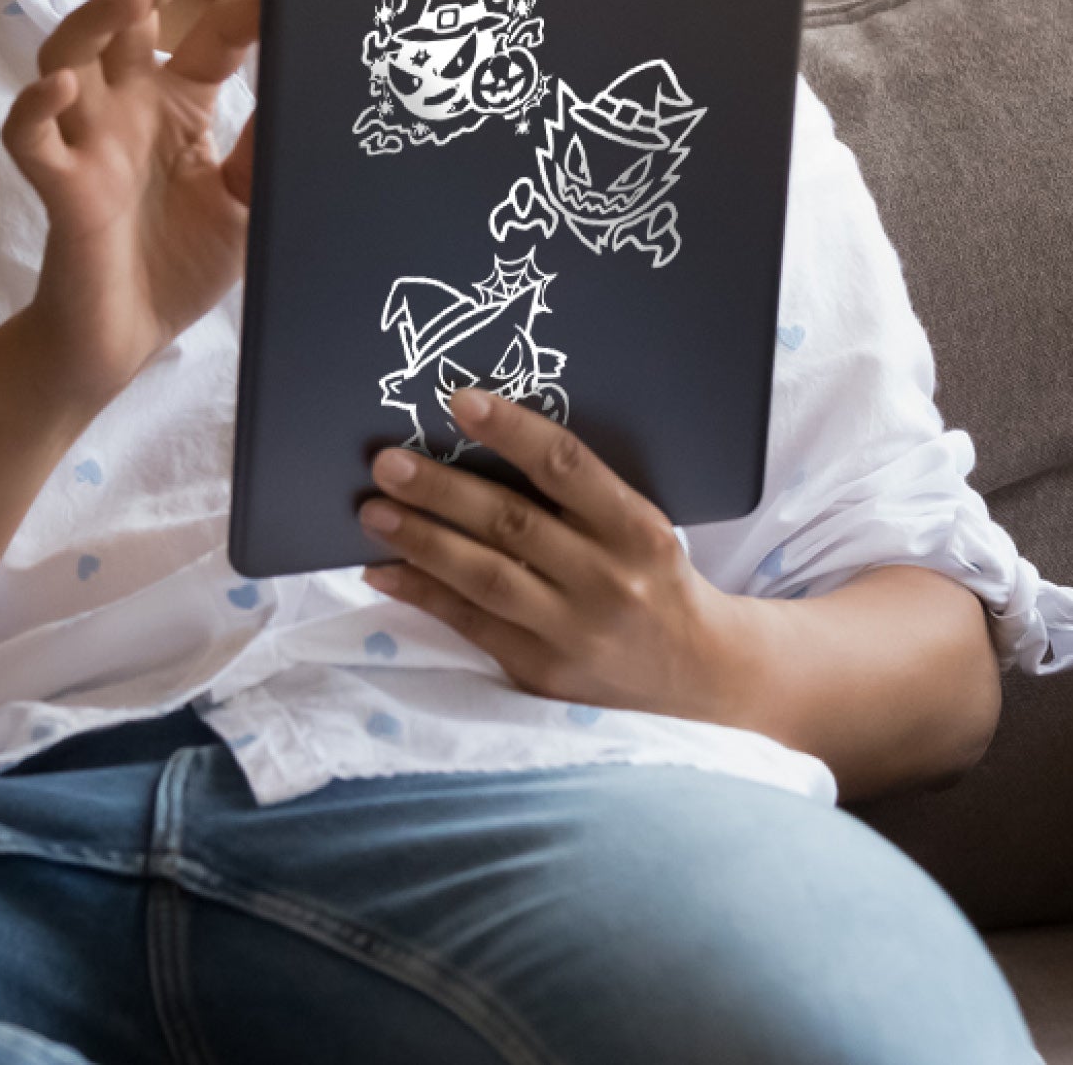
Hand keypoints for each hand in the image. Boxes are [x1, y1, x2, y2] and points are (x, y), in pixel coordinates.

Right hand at [0, 0, 259, 410]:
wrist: (123, 340)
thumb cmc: (180, 264)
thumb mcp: (248, 199)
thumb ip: (269, 143)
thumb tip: (315, 84)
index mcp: (174, 103)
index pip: (205, 36)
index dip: (238, 12)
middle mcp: (125, 107)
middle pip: (122, 20)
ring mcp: (85, 141)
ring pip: (67, 54)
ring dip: (95, 20)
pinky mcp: (58, 185)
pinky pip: (30, 137)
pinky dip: (35, 107)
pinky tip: (61, 87)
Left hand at [357, 389, 755, 725]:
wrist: (700, 673)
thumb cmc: (652, 574)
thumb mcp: (638, 522)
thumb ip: (576, 489)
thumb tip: (475, 438)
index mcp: (636, 527)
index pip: (567, 467)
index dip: (512, 430)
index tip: (459, 400)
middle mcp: (607, 579)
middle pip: (512, 524)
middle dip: (443, 490)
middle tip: (387, 461)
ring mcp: (574, 631)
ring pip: (485, 578)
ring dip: (422, 541)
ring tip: (373, 511)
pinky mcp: (544, 672)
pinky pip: (471, 626)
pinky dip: (422, 595)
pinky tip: (382, 571)